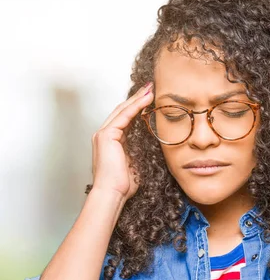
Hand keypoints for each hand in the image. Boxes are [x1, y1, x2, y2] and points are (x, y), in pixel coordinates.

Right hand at [91, 82, 153, 200]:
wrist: (114, 192)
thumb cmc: (125, 183)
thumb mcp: (138, 161)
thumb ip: (142, 149)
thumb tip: (156, 141)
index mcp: (112, 141)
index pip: (126, 118)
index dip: (137, 107)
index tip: (150, 99)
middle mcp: (105, 134)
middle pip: (123, 110)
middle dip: (137, 98)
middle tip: (150, 87)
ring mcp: (103, 134)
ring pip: (123, 110)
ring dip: (138, 99)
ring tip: (150, 89)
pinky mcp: (106, 135)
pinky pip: (124, 116)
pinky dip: (136, 106)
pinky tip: (147, 99)